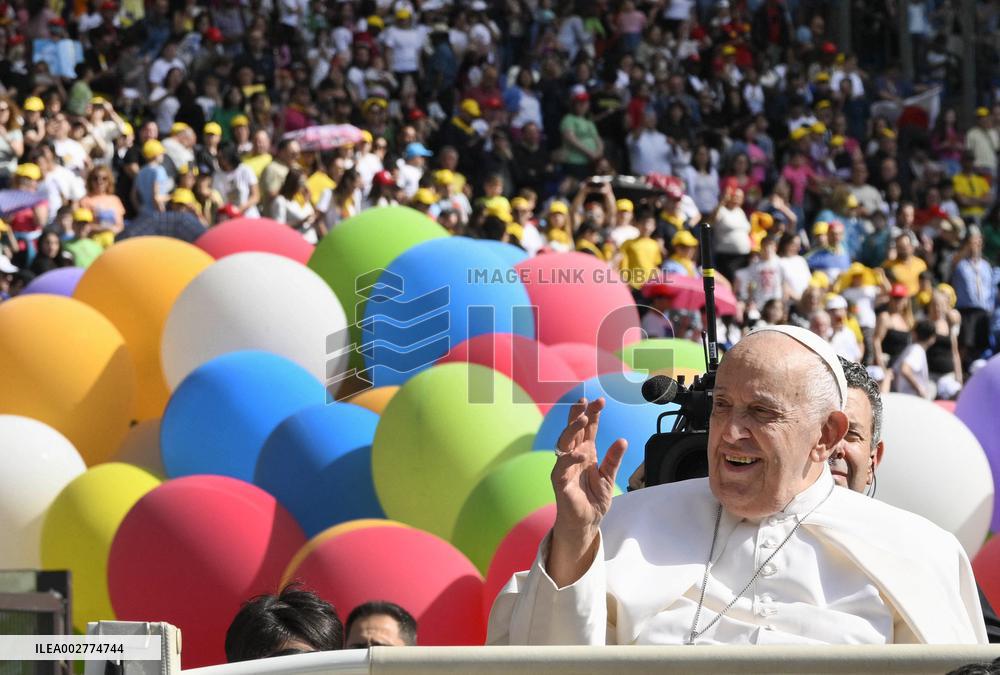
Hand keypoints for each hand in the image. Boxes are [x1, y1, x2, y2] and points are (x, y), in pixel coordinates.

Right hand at [550, 398, 626, 547]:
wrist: (586, 522)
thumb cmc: (594, 500)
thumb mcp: (609, 477)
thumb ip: (613, 460)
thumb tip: (623, 440)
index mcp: (586, 452)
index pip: (588, 429)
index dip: (593, 414)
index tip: (599, 401)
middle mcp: (574, 456)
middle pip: (573, 430)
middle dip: (578, 414)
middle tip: (585, 401)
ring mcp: (565, 467)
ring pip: (564, 442)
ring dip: (572, 429)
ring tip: (583, 419)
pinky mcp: (560, 480)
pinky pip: (562, 465)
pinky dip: (571, 458)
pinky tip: (582, 453)